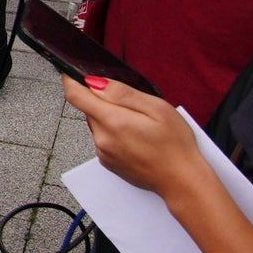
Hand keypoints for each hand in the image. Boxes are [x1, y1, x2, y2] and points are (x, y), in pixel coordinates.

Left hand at [59, 73, 209, 201]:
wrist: (182, 181)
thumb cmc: (175, 145)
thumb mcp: (156, 108)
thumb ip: (123, 94)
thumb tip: (95, 83)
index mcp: (112, 122)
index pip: (76, 96)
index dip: (71, 80)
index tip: (72, 71)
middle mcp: (102, 139)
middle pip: (89, 109)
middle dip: (104, 100)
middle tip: (133, 105)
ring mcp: (103, 153)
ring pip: (98, 124)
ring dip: (111, 118)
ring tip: (140, 125)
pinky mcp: (108, 163)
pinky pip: (104, 139)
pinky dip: (115, 133)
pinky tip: (137, 138)